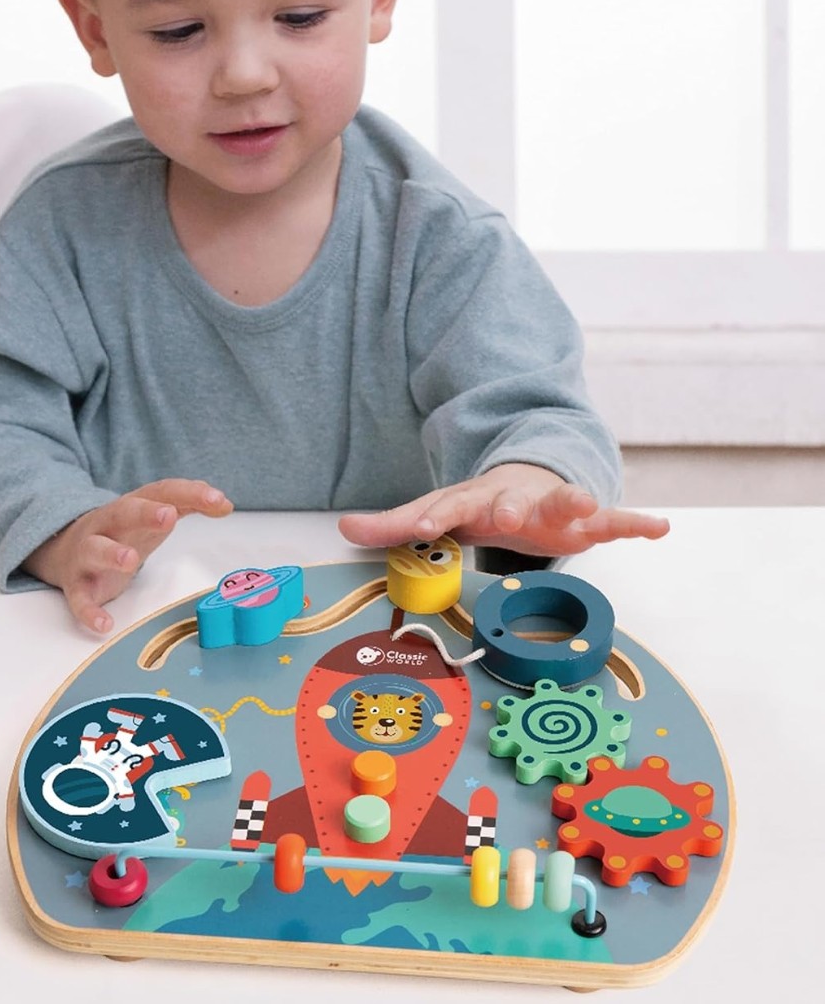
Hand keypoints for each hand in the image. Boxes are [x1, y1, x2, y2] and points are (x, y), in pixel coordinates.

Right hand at [26, 479, 233, 633]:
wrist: (65, 547)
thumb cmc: (121, 530)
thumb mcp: (153, 514)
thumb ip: (187, 504)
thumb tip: (224, 503)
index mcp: (132, 505)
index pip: (161, 492)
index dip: (188, 494)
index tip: (217, 500)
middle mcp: (107, 524)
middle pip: (123, 512)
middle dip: (144, 514)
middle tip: (167, 517)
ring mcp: (89, 553)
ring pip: (95, 550)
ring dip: (111, 554)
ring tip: (130, 561)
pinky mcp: (77, 585)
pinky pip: (78, 598)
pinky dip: (89, 611)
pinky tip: (105, 624)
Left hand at [338, 463, 669, 557]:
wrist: (530, 476)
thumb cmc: (480, 503)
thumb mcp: (439, 513)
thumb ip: (395, 525)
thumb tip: (344, 527)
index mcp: (473, 498)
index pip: (450, 505)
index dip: (435, 517)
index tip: (422, 527)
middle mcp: (514, 496)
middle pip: (509, 498)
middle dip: (507, 505)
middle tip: (505, 515)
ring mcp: (552, 503)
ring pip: (564, 499)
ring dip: (574, 500)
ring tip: (587, 501)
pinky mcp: (586, 516)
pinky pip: (615, 519)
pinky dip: (637, 523)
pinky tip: (660, 528)